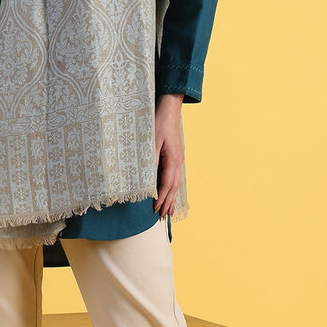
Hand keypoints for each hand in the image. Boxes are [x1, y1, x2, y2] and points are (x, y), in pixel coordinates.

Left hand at [154, 93, 183, 218]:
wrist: (168, 108)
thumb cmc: (158, 122)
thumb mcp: (151, 140)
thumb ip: (150, 159)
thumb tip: (148, 178)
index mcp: (173, 159)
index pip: (167, 184)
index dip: (161, 199)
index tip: (155, 210)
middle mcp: (178, 162)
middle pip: (174, 188)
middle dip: (168, 203)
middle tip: (163, 218)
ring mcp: (178, 160)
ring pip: (176, 184)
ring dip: (172, 199)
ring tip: (169, 212)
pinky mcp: (176, 157)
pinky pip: (175, 178)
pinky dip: (173, 189)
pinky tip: (171, 194)